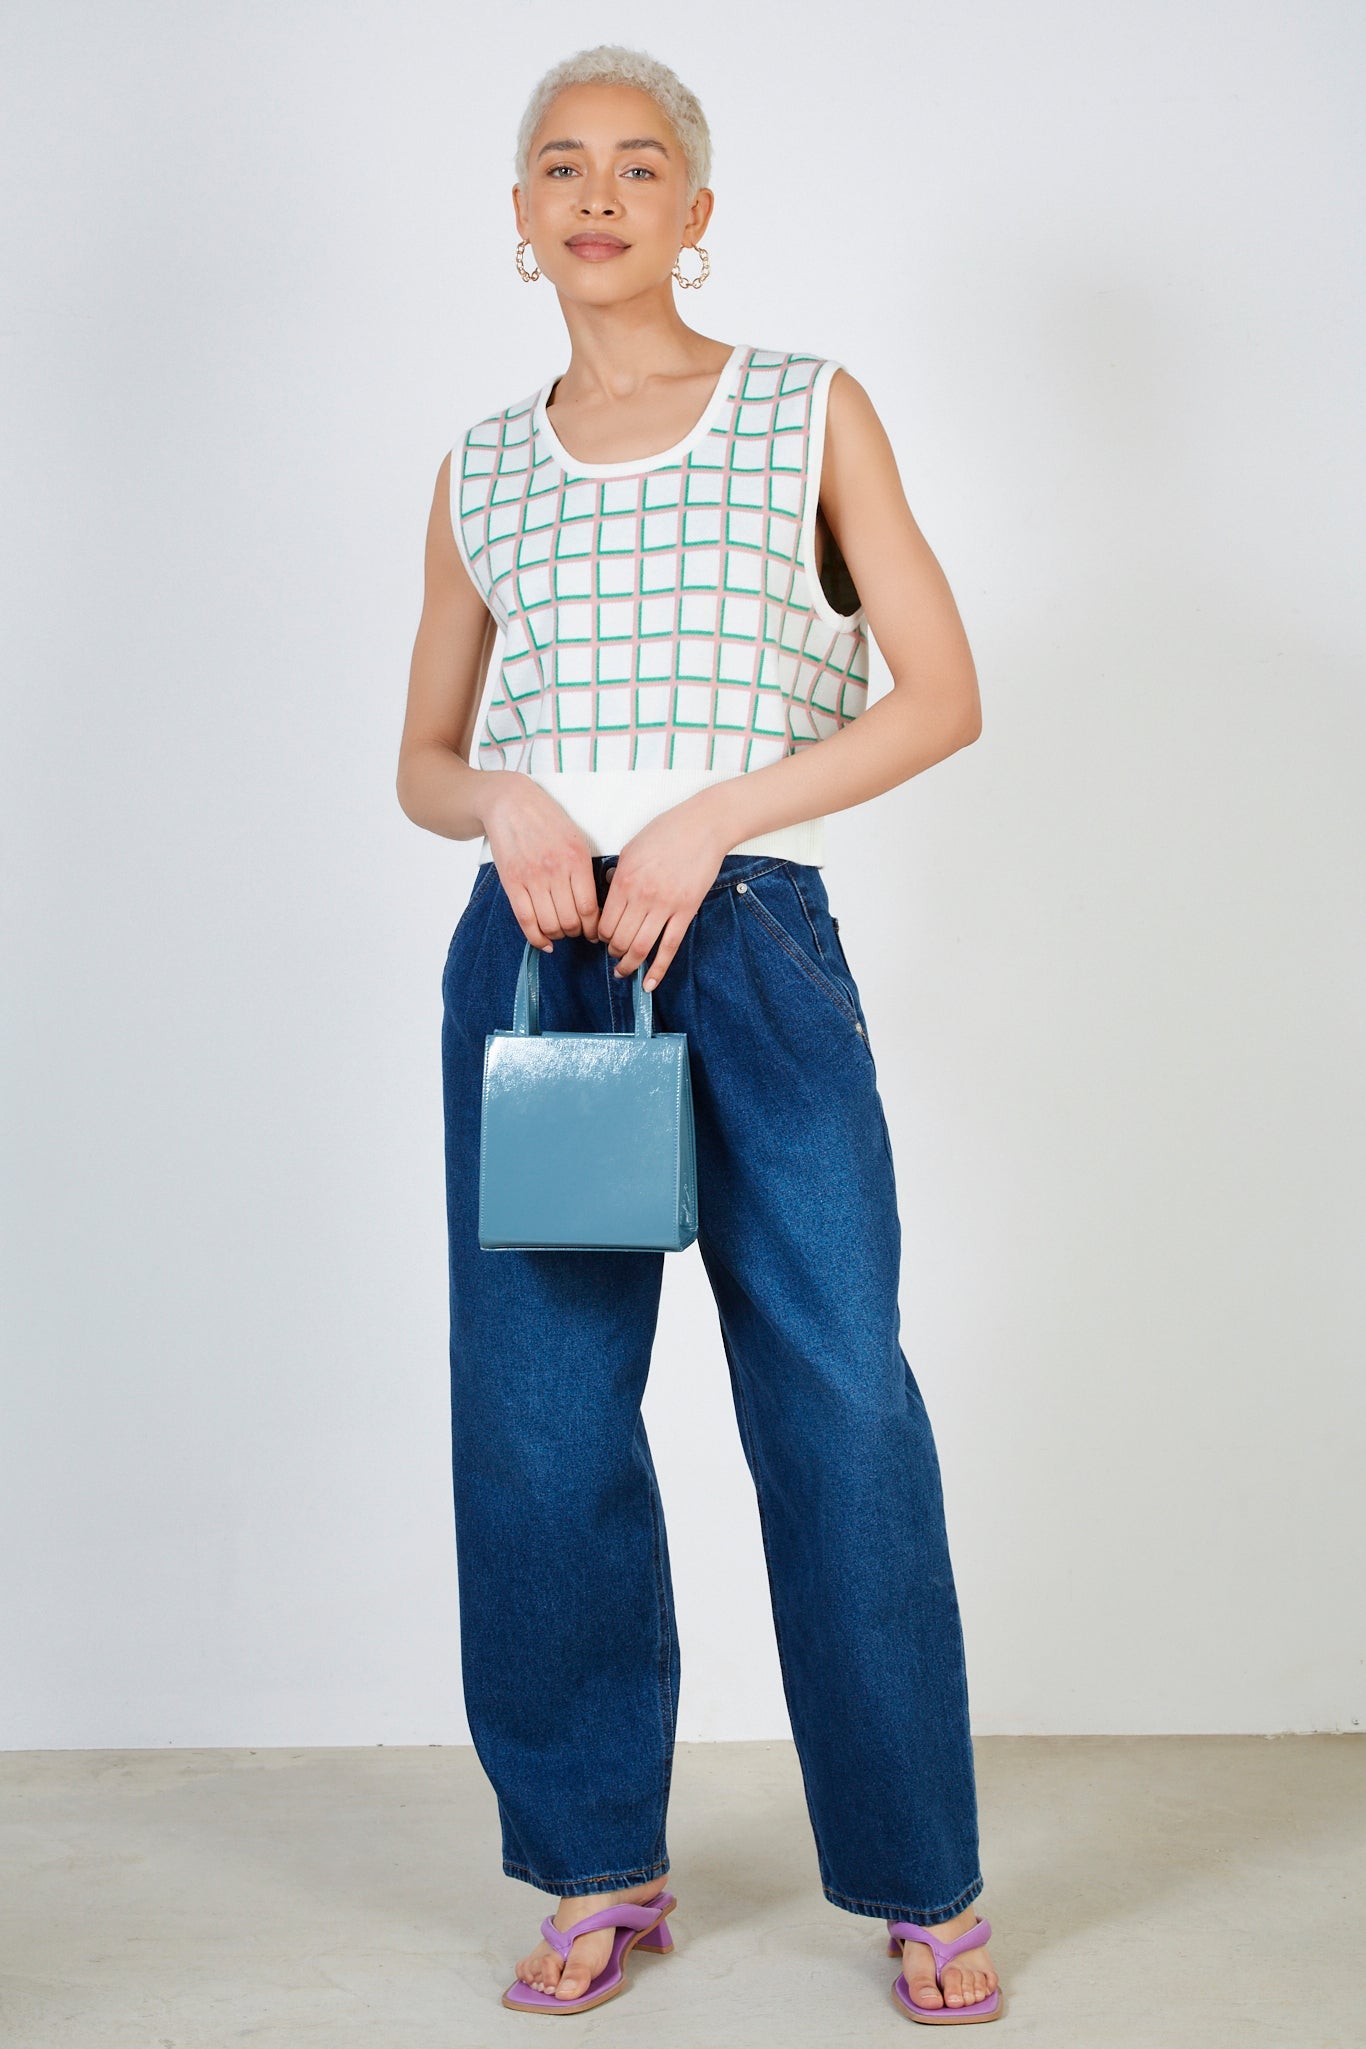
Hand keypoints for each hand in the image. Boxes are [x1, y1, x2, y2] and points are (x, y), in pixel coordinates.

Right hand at [479, 773, 602, 951]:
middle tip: (577, 932)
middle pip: (570, 921)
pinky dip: (536, 938)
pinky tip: (544, 942)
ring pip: (549, 924)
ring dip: (558, 935)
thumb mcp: (576, 839)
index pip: (589, 908)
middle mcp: (554, 871)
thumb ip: (585, 871)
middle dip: (576, 933)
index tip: (594, 933)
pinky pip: (525, 920)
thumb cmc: (547, 821)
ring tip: (560, 932)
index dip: (594, 928)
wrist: (510, 803)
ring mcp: (531, 878)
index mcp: (576, 859)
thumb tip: (595, 907)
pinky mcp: (511, 882)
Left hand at [599, 799, 733, 991]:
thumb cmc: (666, 831)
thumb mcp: (631, 849)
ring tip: (624, 971)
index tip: (600, 939)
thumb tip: (608, 893)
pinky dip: (658, 969)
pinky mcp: (686, 911)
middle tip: (613, 954)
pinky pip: (669, 947)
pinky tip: (650, 983)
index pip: (604, 923)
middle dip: (613, 952)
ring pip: (641, 948)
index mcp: (624, 881)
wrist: (703, 826)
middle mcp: (642, 897)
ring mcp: (665, 906)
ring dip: (629, 965)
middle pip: (619, 939)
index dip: (599, 936)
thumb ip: (617, 875)